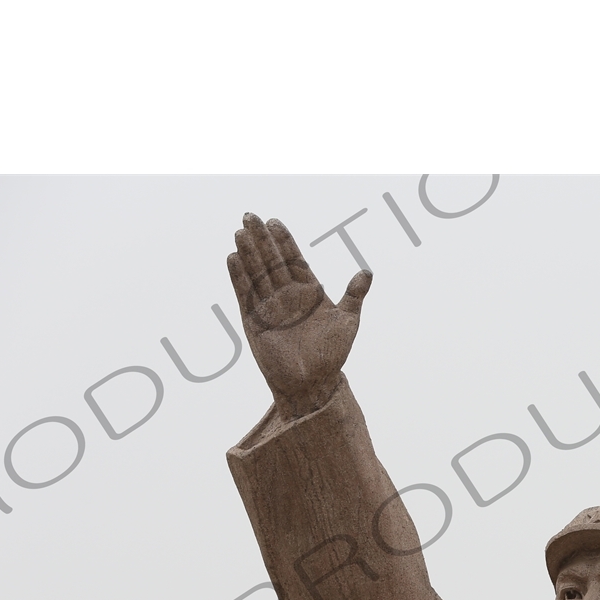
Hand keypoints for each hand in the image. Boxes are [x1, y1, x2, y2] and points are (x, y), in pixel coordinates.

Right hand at [226, 212, 371, 420]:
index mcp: (308, 291)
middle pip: (271, 260)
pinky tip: (232, 258)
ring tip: (240, 232)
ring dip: (248, 253)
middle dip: (262, 239)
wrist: (313, 383)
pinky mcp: (254, 321)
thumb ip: (354, 295)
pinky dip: (239, 277)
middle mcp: (286, 295)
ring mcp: (269, 306)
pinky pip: (244, 295)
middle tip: (251, 216)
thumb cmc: (332, 354)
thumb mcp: (348, 322)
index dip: (284, 240)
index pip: (293, 258)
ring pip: (256, 273)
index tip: (275, 221)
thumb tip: (366, 271)